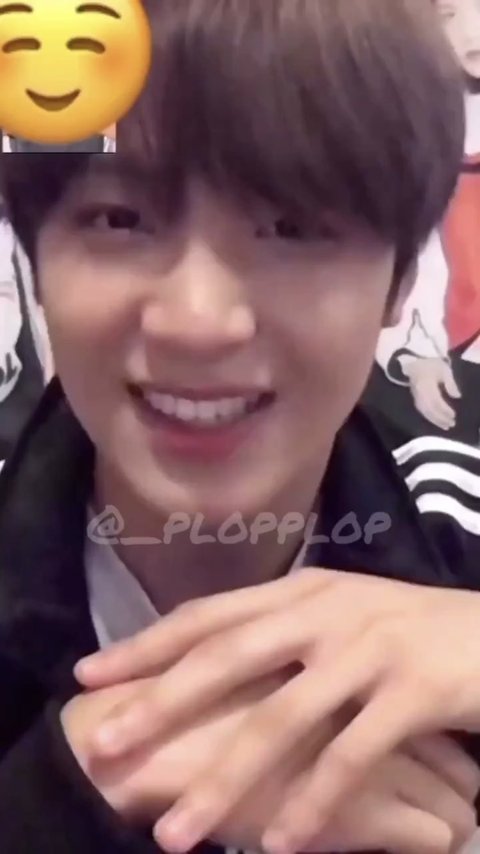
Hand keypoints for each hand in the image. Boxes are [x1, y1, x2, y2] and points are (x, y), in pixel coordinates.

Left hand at [75, 571, 479, 851]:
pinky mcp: (414, 692)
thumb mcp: (340, 615)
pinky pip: (351, 758)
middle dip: (161, 704)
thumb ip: (281, 632)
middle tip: (105, 744)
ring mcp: (370, 649)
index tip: (91, 674)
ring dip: (223, 780)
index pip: (210, 616)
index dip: (148, 644)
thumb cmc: (409, 628)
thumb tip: (205, 664)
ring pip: (281, 720)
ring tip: (174, 834)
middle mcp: (327, 612)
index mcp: (302, 591)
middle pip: (228, 659)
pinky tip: (280, 845)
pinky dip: (312, 805)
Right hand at [403, 356, 459, 430]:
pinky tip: (435, 421)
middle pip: (430, 409)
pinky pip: (421, 410)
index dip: (445, 410)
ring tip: (445, 426)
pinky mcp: (414, 397)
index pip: (436, 401)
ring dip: (435, 420)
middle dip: (441, 418)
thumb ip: (450, 383)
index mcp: (427, 384)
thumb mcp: (444, 370)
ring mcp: (415, 395)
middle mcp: (419, 392)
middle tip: (451, 424)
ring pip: (424, 411)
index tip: (453, 415)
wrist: (415, 361)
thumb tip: (457, 396)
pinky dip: (428, 417)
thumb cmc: (432, 364)